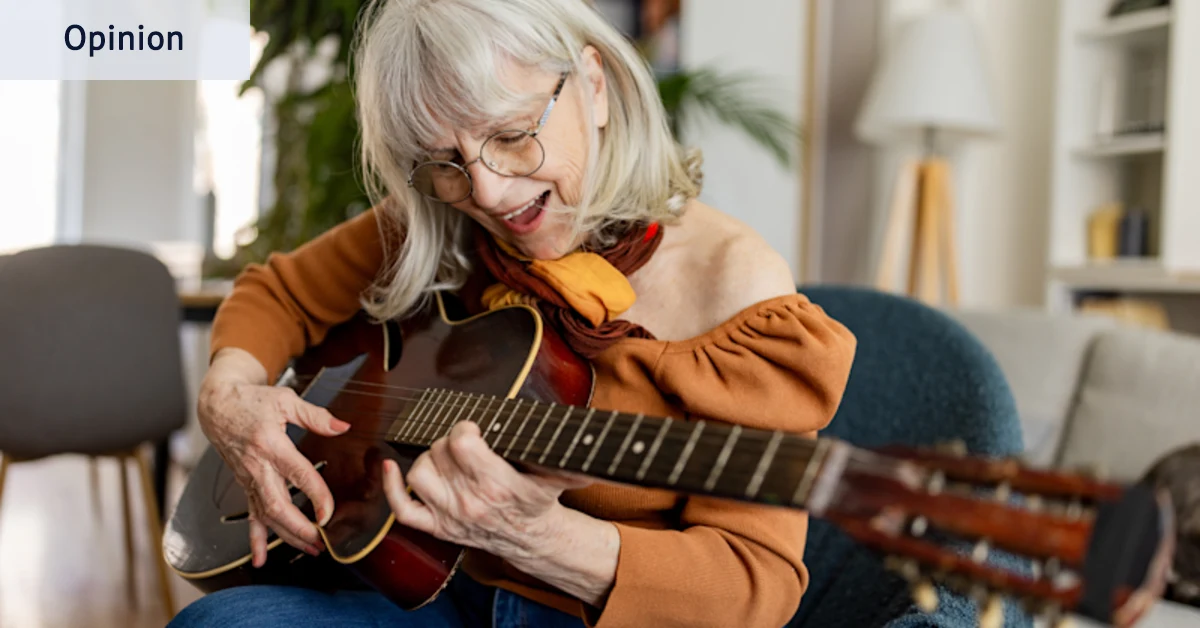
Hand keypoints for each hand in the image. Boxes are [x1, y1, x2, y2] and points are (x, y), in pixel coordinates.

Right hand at [197, 350, 350, 566]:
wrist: (218, 406)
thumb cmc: (252, 401)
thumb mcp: (286, 401)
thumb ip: (316, 416)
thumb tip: (342, 427)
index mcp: (271, 445)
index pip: (298, 475)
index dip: (316, 496)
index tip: (329, 513)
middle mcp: (258, 466)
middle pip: (278, 505)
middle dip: (300, 528)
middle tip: (321, 541)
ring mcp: (249, 479)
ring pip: (266, 516)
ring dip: (287, 536)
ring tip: (310, 549)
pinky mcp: (245, 485)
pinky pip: (249, 516)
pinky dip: (255, 540)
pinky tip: (260, 558)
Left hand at [382, 421, 590, 561]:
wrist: (531, 540)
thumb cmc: (540, 501)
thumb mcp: (559, 475)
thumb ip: (571, 457)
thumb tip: (590, 433)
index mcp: (496, 484)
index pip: (462, 443)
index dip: (465, 429)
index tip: (476, 429)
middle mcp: (468, 500)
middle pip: (438, 453)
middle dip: (450, 440)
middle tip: (465, 443)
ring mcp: (449, 515)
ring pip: (418, 475)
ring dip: (428, 459)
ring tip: (446, 456)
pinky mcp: (437, 527)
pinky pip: (402, 510)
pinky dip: (389, 488)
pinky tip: (389, 468)